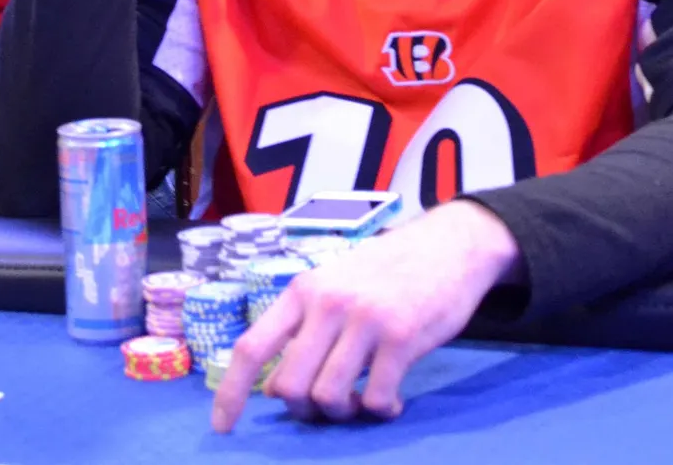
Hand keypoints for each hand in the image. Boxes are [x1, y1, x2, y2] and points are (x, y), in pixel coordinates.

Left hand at [211, 200, 522, 432]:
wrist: (449, 244)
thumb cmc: (388, 270)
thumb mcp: (336, 285)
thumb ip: (305, 328)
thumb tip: (274, 388)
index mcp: (303, 290)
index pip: (251, 347)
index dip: (230, 393)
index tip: (223, 427)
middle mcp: (327, 302)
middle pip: (289, 385)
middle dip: (303, 410)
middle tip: (329, 406)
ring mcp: (364, 318)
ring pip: (328, 396)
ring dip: (343, 412)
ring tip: (361, 400)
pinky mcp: (402, 335)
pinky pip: (375, 398)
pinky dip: (380, 411)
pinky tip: (391, 401)